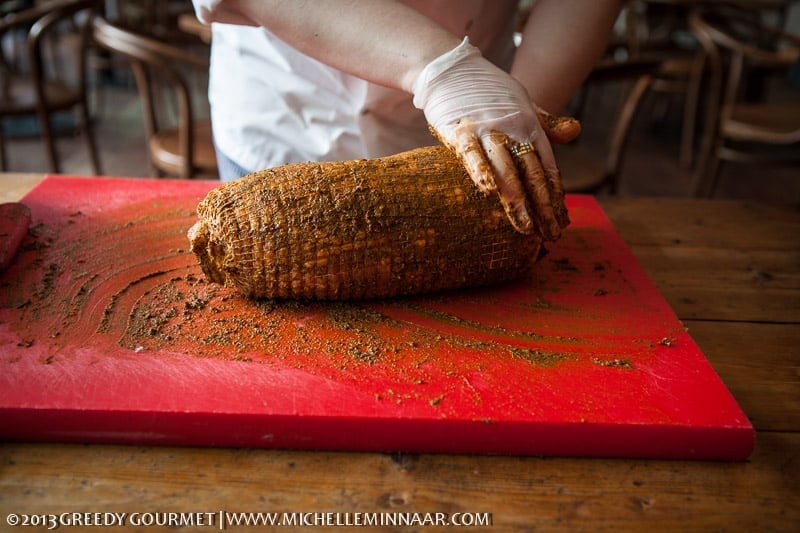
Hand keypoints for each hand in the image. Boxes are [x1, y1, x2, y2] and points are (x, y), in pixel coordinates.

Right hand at [413, 38, 572, 238]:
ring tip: (524, 226)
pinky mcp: (460, 130)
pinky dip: (480, 170)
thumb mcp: (523, 104)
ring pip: (505, 168)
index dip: (554, 196)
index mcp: (530, 127)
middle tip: (550, 234)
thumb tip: (576, 131)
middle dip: (542, 206)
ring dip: (516, 198)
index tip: (561, 221)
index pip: (547, 168)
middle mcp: (513, 129)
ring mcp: (486, 129)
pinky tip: (489, 190)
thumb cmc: (488, 91)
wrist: (452, 67)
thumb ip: (546, 123)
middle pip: (531, 174)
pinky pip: (471, 153)